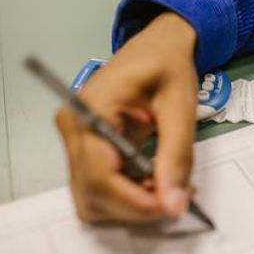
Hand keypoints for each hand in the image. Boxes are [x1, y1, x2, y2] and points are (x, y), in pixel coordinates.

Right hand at [56, 12, 197, 223]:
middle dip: (137, 207)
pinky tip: (159, 182)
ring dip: (133, 205)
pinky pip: (102, 187)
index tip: (173, 207)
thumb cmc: (167, 65)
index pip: (100, 176)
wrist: (158, 46)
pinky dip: (130, 195)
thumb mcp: (179, 105)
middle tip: (179, 198)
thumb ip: (176, 155)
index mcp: (89, 111)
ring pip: (95, 198)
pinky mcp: (87, 149)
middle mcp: (73, 129)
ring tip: (170, 187)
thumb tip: (173, 203)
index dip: (136, 202)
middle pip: (93, 193)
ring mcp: (76, 141)